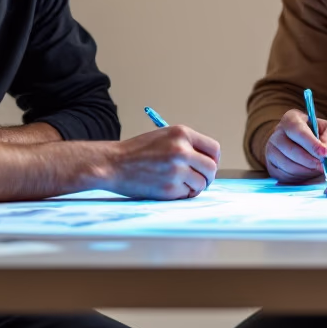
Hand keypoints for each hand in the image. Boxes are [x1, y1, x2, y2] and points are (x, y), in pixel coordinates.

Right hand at [101, 126, 220, 199]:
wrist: (113, 163)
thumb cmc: (137, 151)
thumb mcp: (164, 137)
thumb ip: (186, 145)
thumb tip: (209, 162)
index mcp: (181, 133)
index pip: (213, 148)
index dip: (213, 159)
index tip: (208, 166)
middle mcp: (181, 150)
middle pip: (211, 168)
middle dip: (208, 176)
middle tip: (199, 180)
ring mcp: (176, 170)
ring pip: (201, 184)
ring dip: (194, 187)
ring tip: (179, 183)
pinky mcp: (169, 188)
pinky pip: (187, 194)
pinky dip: (181, 194)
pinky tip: (167, 187)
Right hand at [264, 109, 326, 183]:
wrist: (309, 149)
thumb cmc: (320, 137)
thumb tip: (325, 149)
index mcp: (291, 119)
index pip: (297, 130)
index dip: (311, 143)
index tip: (324, 153)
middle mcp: (277, 133)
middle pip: (291, 150)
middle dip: (310, 161)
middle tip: (324, 166)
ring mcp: (271, 150)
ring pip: (288, 165)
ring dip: (306, 171)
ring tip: (317, 169)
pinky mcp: (271, 167)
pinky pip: (285, 176)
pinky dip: (299, 178)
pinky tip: (308, 173)